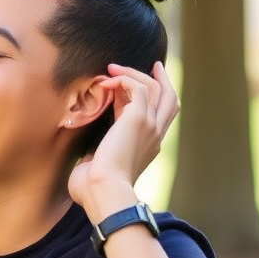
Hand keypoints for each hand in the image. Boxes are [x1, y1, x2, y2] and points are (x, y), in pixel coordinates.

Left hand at [68, 61, 178, 215]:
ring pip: (154, 87)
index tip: (136, 87)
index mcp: (148, 147)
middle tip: (154, 65)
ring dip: (132, 73)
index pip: (156, 116)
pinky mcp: (138, 118)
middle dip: (163, 79)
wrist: (103, 192)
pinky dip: (122, 79)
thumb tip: (88, 158)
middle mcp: (155, 135)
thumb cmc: (94, 189)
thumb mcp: (100, 169)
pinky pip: (137, 86)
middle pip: (170, 99)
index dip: (148, 99)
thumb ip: (100, 159)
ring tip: (111, 68)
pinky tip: (104, 83)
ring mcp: (150, 125)